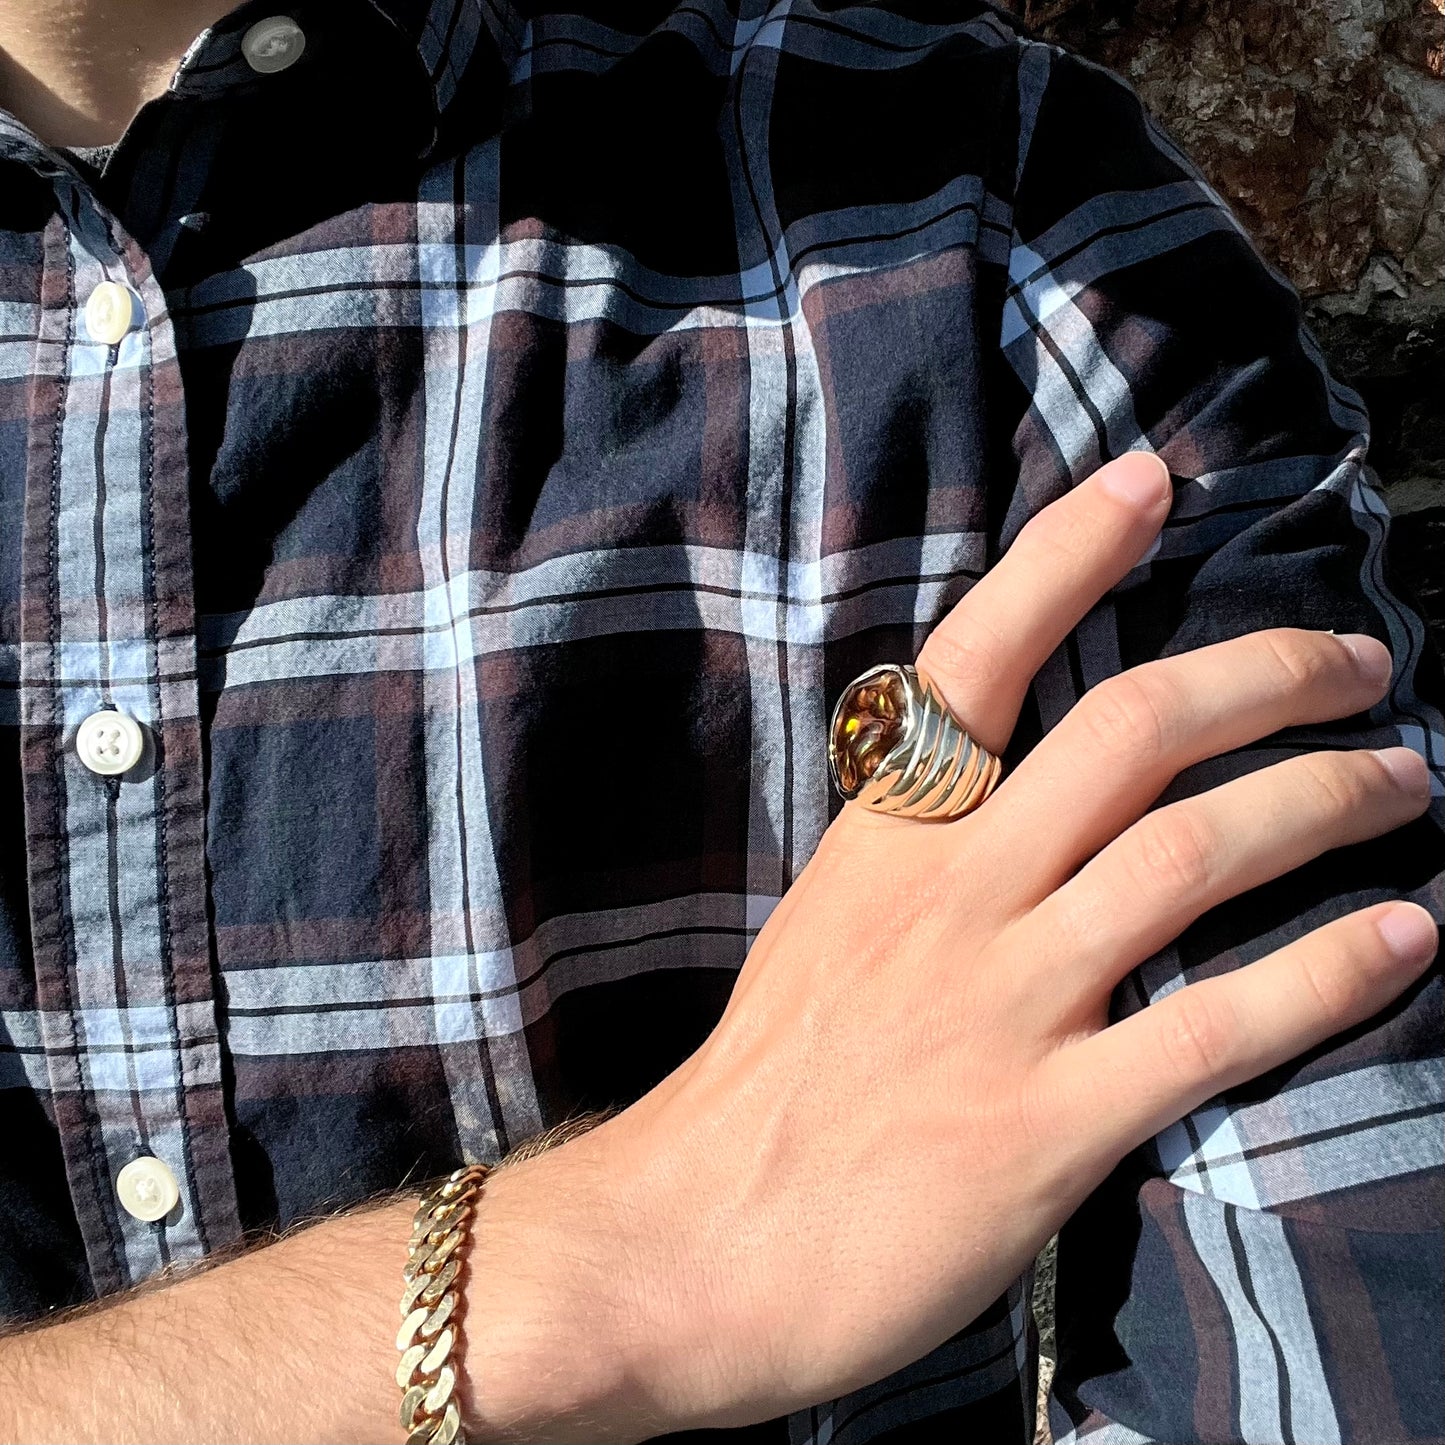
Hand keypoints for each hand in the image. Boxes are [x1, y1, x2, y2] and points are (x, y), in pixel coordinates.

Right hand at [551, 451, 1435, 1439]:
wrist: (695, 1243)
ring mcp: (999, 1002)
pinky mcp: (1045, 1124)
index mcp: (884, 838)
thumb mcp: (827, 926)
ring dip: (1326, 800)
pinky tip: (1406, 940)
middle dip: (1266, 675)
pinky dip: (1328, 974)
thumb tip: (1018, 795)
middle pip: (1130, 733)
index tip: (1150, 484)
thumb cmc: (767, 1080)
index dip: (1067, 556)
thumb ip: (920, 855)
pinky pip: (1218, 1028)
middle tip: (1359, 666)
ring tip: (1404, 778)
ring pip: (1193, 857)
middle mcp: (947, 894)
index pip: (977, 657)